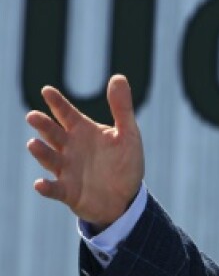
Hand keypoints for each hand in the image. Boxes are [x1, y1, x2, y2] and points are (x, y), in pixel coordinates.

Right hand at [25, 74, 145, 228]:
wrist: (126, 198)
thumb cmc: (124, 163)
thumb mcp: (128, 134)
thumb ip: (122, 108)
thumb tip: (118, 77)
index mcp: (83, 132)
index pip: (66, 114)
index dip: (57, 102)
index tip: (46, 90)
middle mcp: (70, 148)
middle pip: (53, 133)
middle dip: (43, 125)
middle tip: (33, 116)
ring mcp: (67, 170)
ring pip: (50, 159)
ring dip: (41, 152)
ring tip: (33, 144)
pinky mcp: (68, 192)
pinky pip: (55, 189)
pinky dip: (46, 187)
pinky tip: (40, 184)